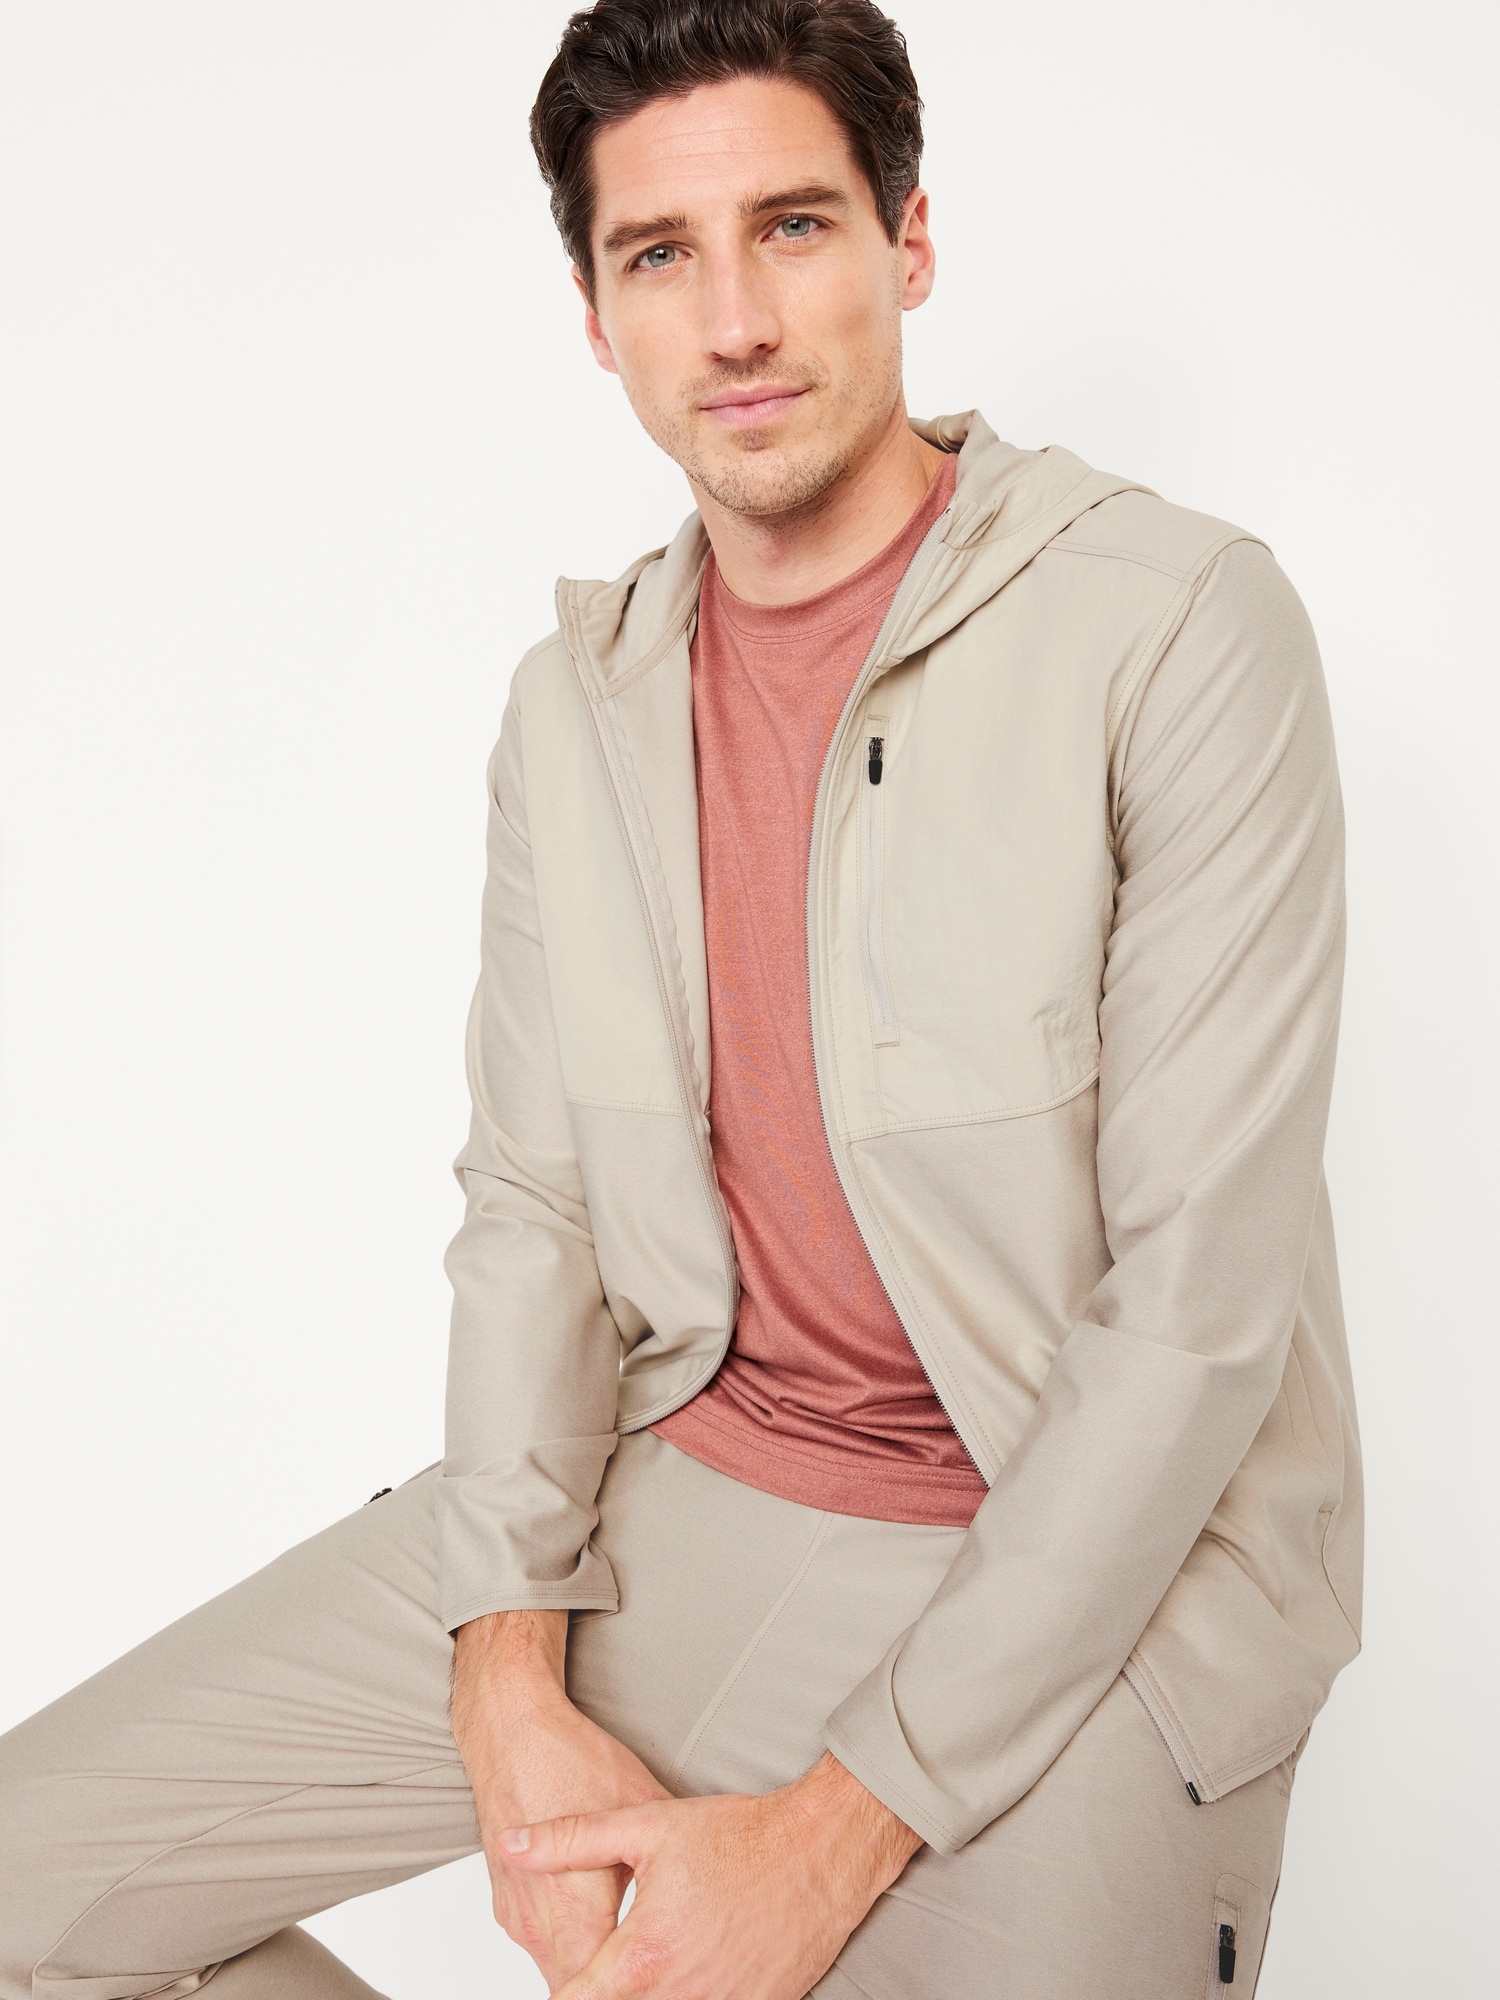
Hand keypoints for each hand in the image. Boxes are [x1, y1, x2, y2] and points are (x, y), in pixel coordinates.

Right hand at [451, 1610, 671, 1991]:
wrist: (511, 1732)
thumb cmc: (573, 1762)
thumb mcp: (641, 1807)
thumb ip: (669, 1864)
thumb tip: (711, 1884)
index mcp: (577, 1911)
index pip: (607, 1984)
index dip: (643, 1984)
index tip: (672, 1978)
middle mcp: (541, 1926)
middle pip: (583, 1985)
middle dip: (618, 1982)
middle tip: (662, 1969)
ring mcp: (519, 1919)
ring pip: (559, 1971)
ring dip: (592, 1967)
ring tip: (635, 1955)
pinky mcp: (507, 1907)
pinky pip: (542, 1948)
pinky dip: (570, 1948)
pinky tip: (598, 1929)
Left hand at [498, 1750, 922, 1998]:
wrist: (819, 1849)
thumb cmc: (739, 1835)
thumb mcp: (648, 1825)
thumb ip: (571, 1840)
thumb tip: (516, 1844)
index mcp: (641, 1956)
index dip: (563, 1990)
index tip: (567, 1972)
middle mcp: (678, 1995)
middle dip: (604, 1991)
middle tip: (611, 1960)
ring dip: (649, 1995)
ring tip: (654, 1959)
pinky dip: (692, 1998)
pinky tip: (693, 1969)